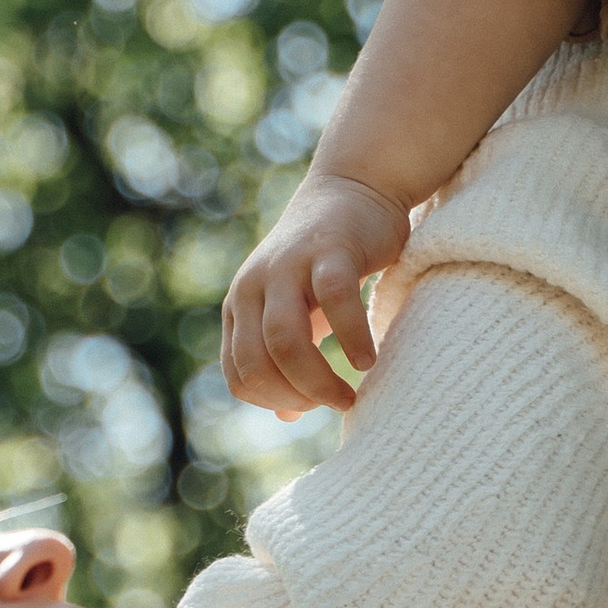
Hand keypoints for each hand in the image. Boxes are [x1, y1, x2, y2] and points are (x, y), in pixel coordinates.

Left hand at [222, 166, 413, 417]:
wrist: (355, 190)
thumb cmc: (328, 262)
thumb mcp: (299, 314)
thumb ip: (286, 361)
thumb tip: (286, 417)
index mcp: (241, 307)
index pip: (239, 376)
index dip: (275, 401)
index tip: (313, 405)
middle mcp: (253, 286)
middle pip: (257, 363)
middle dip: (296, 396)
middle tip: (334, 404)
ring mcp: (287, 266)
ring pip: (283, 340)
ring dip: (317, 381)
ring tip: (349, 396)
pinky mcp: (327, 250)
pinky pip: (334, 301)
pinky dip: (351, 339)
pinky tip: (367, 361)